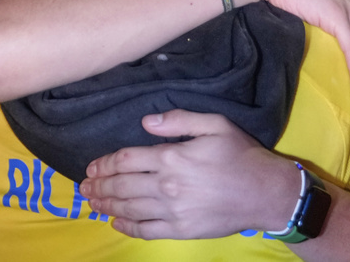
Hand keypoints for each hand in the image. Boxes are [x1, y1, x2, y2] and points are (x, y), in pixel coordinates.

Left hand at [80, 111, 297, 239]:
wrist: (265, 193)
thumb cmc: (240, 155)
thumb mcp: (214, 124)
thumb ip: (178, 120)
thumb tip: (146, 122)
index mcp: (172, 157)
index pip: (126, 159)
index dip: (105, 163)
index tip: (92, 166)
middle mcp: (167, 185)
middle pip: (122, 185)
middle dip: (99, 185)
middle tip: (83, 186)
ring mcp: (173, 210)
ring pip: (129, 207)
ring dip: (106, 204)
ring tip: (91, 202)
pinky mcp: (181, 230)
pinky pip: (146, 230)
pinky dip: (127, 226)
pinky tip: (115, 221)